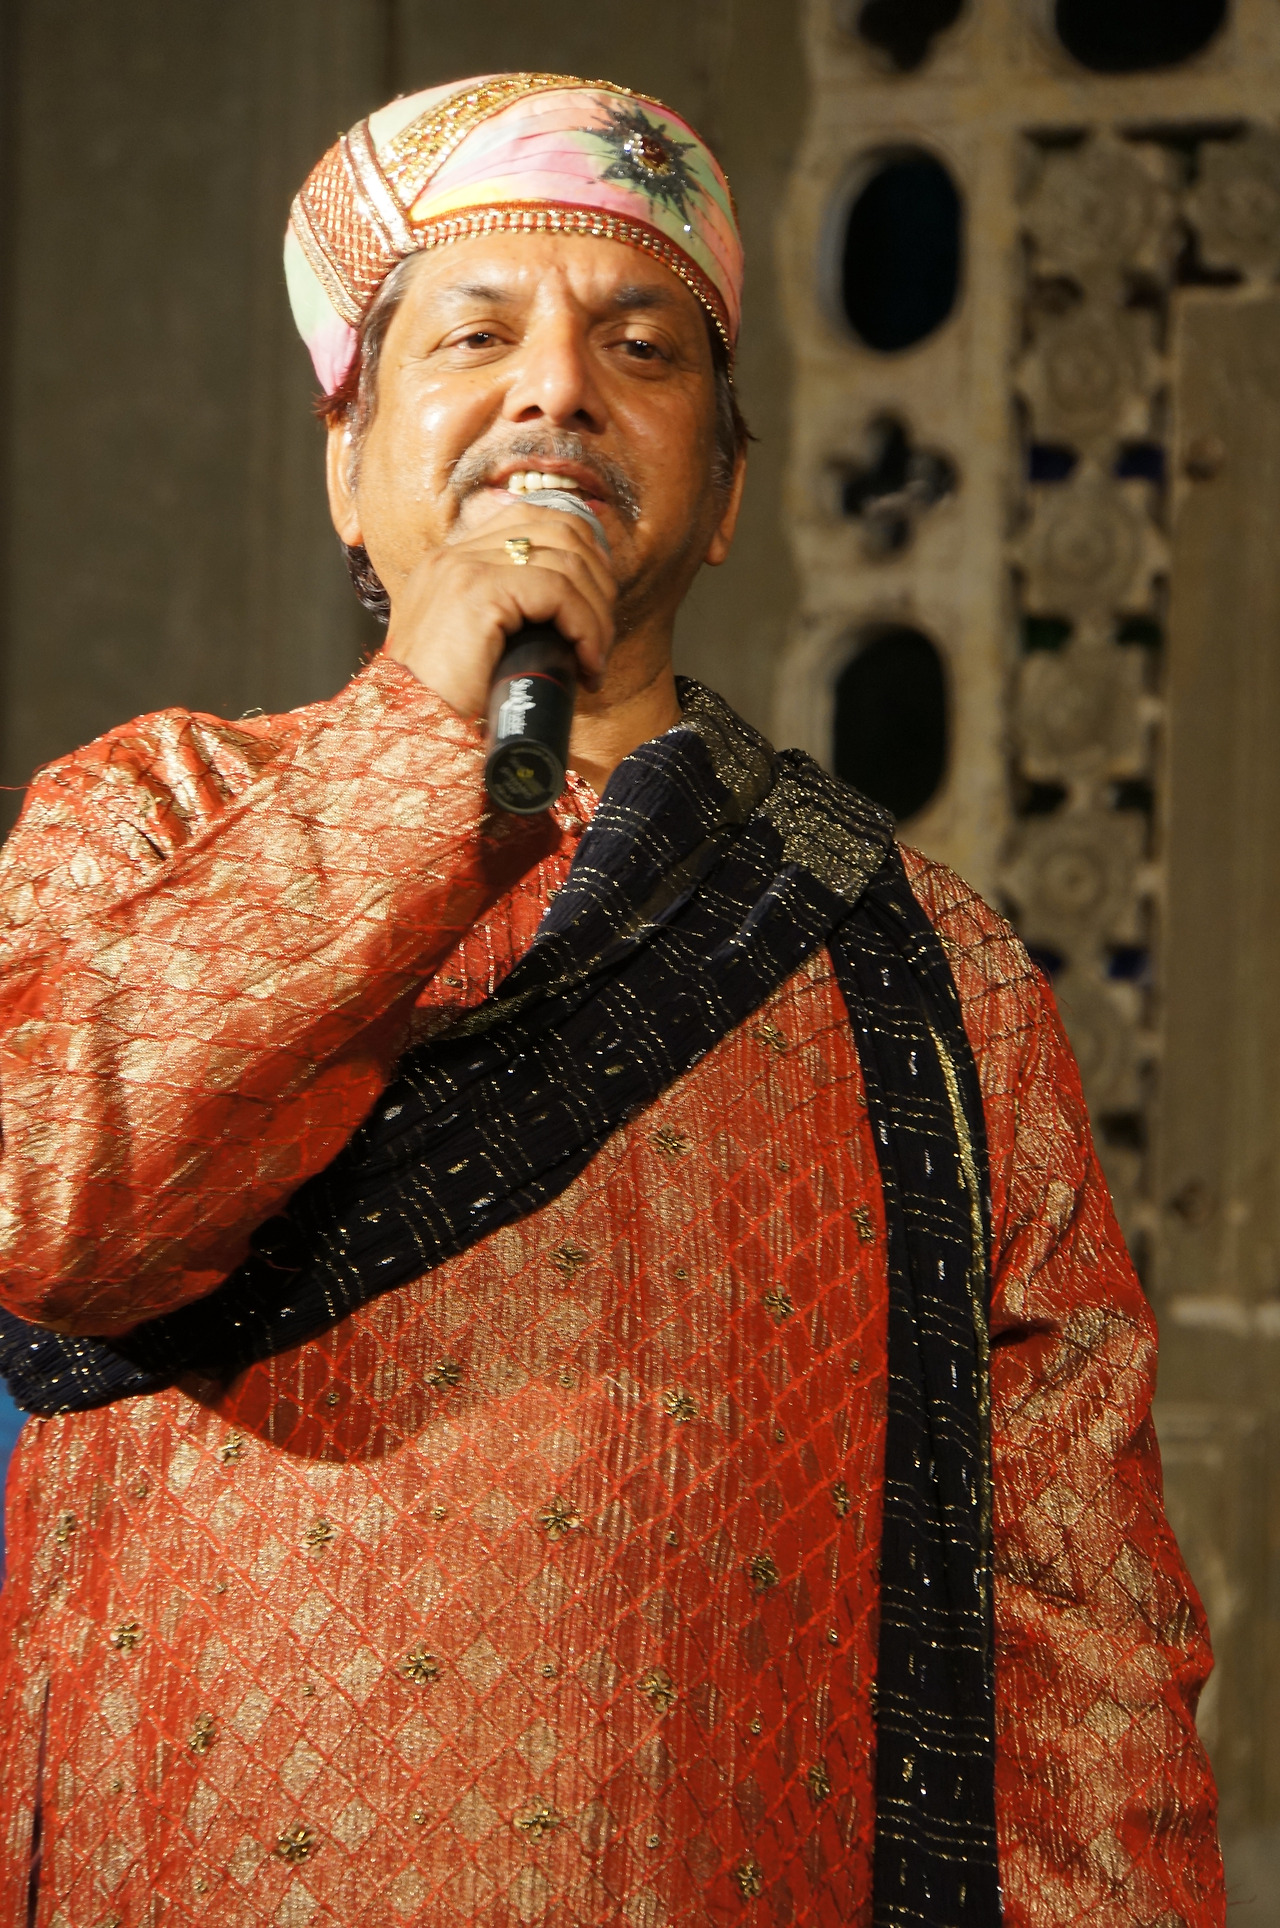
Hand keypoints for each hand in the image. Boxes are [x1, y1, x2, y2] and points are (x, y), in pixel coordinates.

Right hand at [383, 497, 616, 720]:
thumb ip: (505, 625)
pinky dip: (586, 626)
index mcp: (450, 564)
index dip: (581, 557)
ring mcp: (463, 567)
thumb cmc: (445, 712)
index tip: (597, 609)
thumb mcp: (476, 655)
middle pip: (557, 529)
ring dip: (596, 612)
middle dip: (597, 581)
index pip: (532, 522)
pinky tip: (586, 664)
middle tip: (601, 637)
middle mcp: (454, 556)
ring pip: (566, 559)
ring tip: (594, 659)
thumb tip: (563, 623)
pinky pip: (558, 589)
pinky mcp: (477, 591)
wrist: (409, 737)